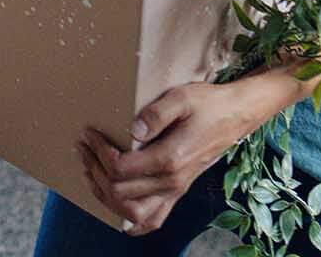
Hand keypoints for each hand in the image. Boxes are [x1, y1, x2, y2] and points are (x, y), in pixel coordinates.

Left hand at [76, 81, 271, 233]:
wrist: (236, 115)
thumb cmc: (208, 104)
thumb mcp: (182, 97)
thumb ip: (156, 114)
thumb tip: (131, 130)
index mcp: (170, 158)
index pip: (121, 168)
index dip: (99, 153)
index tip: (89, 134)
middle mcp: (172, 181)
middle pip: (120, 191)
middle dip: (94, 169)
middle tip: (83, 147)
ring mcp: (176, 190)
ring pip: (132, 213)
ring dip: (105, 197)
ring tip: (90, 172)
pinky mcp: (178, 191)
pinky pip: (153, 220)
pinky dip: (132, 222)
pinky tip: (116, 210)